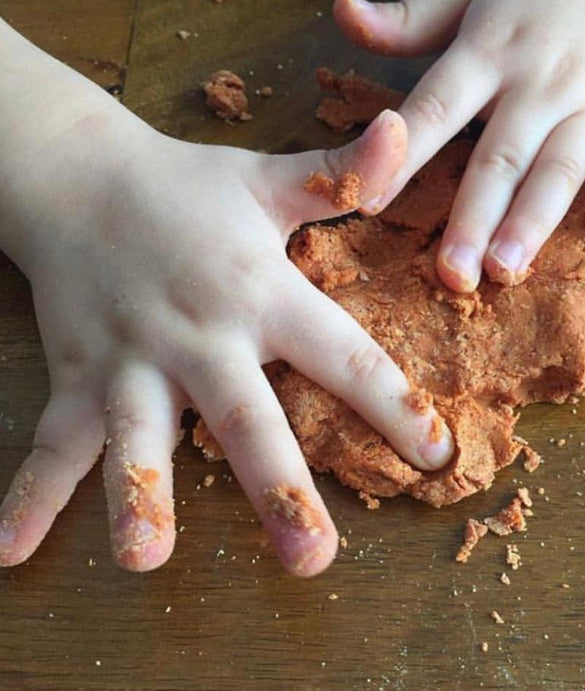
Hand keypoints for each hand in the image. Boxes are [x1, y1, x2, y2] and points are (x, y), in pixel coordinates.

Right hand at [0, 96, 452, 575]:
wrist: (78, 174)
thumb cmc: (191, 189)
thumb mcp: (271, 179)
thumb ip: (343, 173)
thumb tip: (402, 130)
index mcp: (264, 293)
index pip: (345, 356)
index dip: (395, 406)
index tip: (436, 456)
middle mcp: (201, 335)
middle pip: (246, 417)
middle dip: (280, 488)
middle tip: (313, 560)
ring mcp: (132, 360)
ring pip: (138, 436)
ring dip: (139, 496)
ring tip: (144, 561)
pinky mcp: (77, 374)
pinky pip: (52, 441)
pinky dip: (29, 495)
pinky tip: (11, 552)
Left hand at [335, 0, 584, 290]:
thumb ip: (407, 20)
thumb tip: (342, 12)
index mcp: (486, 50)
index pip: (436, 107)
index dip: (403, 157)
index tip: (368, 202)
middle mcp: (536, 80)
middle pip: (500, 157)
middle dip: (474, 219)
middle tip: (453, 274)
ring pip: (559, 167)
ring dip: (534, 221)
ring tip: (507, 269)